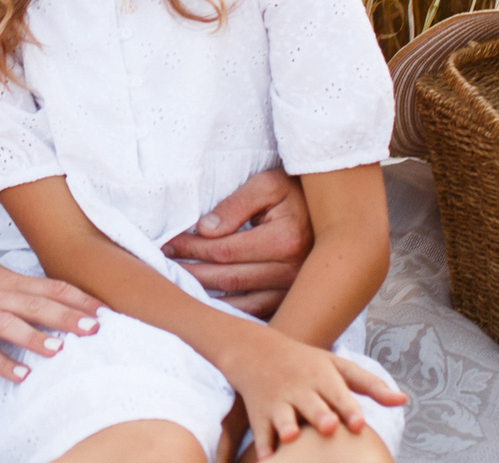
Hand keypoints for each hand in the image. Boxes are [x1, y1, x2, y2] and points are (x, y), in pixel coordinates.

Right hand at [0, 253, 101, 386]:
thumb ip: (18, 287)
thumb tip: (51, 299)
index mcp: (5, 279)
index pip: (48, 287)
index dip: (77, 298)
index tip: (103, 308)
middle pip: (36, 304)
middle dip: (67, 316)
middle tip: (95, 327)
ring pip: (10, 324)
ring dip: (36, 337)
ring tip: (61, 350)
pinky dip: (2, 362)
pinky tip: (21, 374)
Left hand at [163, 167, 310, 317]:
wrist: (335, 211)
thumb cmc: (296, 191)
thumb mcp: (268, 184)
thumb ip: (236, 204)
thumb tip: (205, 229)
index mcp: (284, 239)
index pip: (223, 249)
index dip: (191, 247)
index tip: (168, 244)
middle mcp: (291, 271)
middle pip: (227, 278)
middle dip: (190, 272)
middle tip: (163, 267)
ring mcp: (293, 292)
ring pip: (239, 304)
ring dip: (205, 299)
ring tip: (177, 289)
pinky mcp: (292, 302)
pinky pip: (256, 315)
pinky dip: (229, 314)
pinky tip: (207, 308)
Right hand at [212, 328, 404, 459]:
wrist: (258, 352)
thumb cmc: (308, 364)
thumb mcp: (338, 366)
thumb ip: (370, 385)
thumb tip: (404, 400)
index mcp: (322, 376)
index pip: (339, 392)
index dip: (349, 408)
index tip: (359, 424)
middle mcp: (300, 388)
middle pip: (312, 403)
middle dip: (319, 415)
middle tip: (329, 427)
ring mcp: (278, 401)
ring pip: (283, 415)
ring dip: (287, 426)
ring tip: (292, 436)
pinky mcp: (260, 414)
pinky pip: (261, 431)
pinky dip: (263, 445)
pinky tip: (268, 459)